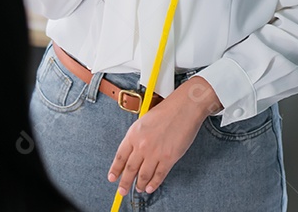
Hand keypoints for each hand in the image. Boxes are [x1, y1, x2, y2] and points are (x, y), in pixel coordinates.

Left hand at [107, 76, 222, 195]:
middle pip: (130, 169)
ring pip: (143, 175)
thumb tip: (134, 153)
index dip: (115, 170)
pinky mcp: (169, 158)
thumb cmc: (167, 110)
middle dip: (125, 183)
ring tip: (138, 189)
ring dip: (140, 185)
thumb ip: (137, 137)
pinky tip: (150, 187)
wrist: (185, 107)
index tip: (112, 177)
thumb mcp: (144, 121)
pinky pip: (159, 175)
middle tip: (122, 190)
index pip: (120, 157)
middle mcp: (142, 145)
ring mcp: (155, 153)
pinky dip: (154, 184)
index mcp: (133, 134)